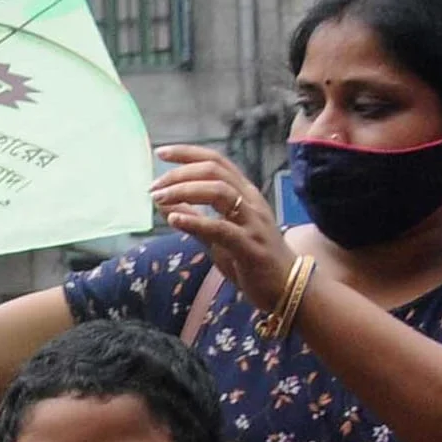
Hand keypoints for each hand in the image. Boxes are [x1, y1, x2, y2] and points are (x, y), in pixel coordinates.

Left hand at [150, 144, 294, 309]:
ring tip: (159, 198)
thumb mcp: (216, 236)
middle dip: (180, 173)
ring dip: (184, 191)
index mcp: (244, 194)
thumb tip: (162, 202)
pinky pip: (222, 228)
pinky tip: (174, 220)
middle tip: (154, 186)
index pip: (216, 162)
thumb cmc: (251, 259)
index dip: (188, 153)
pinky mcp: (251, 247)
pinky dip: (195, 221)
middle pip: (215, 171)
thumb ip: (193, 218)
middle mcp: (251, 202)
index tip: (160, 152)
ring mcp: (253, 223)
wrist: (287, 289)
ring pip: (220, 192)